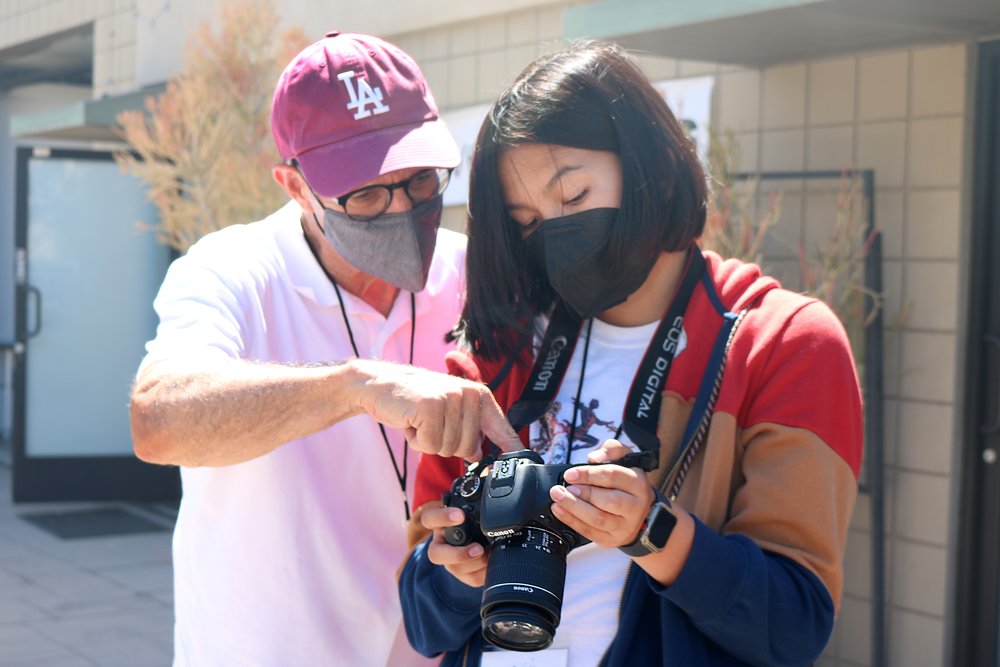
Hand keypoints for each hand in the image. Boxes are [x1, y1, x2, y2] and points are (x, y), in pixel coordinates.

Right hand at [354, 360, 522, 459]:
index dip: (512, 448)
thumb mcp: (446, 413)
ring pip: (449, 449)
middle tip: (429, 425)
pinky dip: (417, 441)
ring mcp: (451, 399)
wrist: (380, 384)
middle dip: (445, 445)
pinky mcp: (431, 407)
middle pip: (468, 448)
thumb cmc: (414, 401)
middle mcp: (469, 395)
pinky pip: (430, 445)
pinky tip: (410, 423)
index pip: (501, 428)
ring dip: (429, 442)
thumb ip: (466, 431)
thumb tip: (478, 455)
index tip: (526, 462)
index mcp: (479, 396)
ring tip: (419, 421)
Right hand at [421, 506, 488, 587]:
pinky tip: (492, 562)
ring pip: (454, 569)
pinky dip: (484, 572)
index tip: (461, 516)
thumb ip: (476, 499)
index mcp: (440, 524)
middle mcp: (441, 545)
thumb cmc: (474, 520)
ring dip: (475, 563)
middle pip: (436, 554)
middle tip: (478, 548)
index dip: (441, 517)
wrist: (481, 540)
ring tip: (491, 554)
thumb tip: (489, 485)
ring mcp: (450, 562)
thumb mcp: (472, 508)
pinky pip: (470, 579)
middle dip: (458, 553)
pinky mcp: (463, 575)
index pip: (429, 519)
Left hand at [547, 439, 653, 547]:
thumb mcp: (626, 460)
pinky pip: (590, 532)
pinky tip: (560, 510)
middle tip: (563, 488)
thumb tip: (594, 458)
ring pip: (599, 519)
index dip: (589, 474)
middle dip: (583, 493)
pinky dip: (572, 521)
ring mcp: (625, 526)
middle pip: (608, 501)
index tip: (570, 474)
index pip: (613, 476)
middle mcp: (635, 506)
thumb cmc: (627, 484)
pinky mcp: (613, 539)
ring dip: (574, 508)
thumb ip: (612, 450)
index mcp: (638, 484)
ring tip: (558, 498)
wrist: (640, 513)